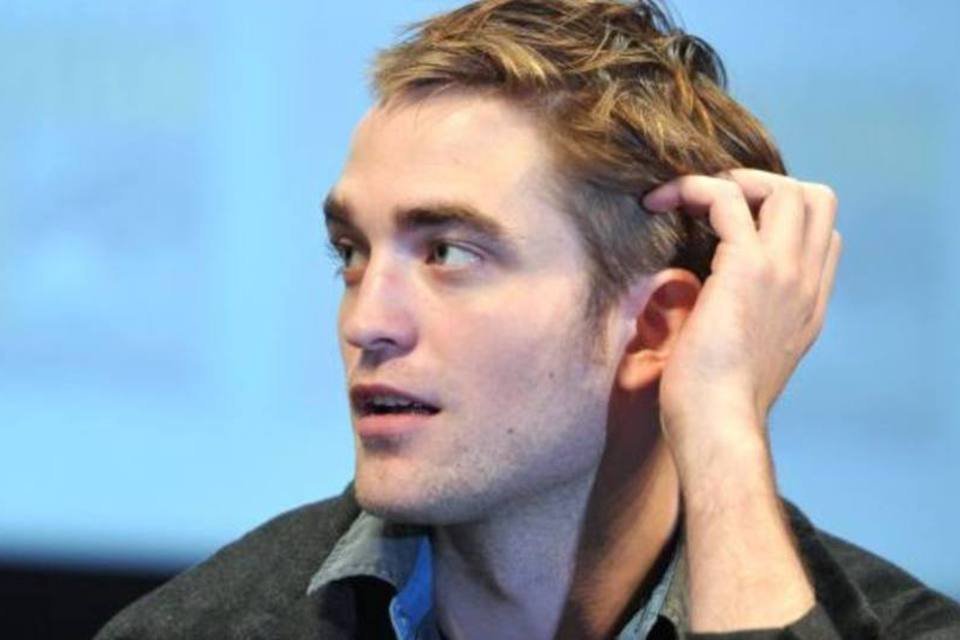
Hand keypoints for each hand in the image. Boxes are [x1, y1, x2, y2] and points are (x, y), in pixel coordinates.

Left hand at [643, 169, 841, 458]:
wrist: (718, 427)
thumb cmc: (715, 403)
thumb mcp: (742, 357)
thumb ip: (742, 320)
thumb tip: (707, 298)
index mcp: (808, 305)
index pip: (824, 235)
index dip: (782, 217)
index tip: (732, 225)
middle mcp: (806, 284)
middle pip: (815, 198)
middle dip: (764, 185)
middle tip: (714, 203)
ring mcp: (784, 273)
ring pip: (783, 188)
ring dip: (730, 180)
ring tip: (685, 198)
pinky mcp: (747, 269)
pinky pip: (728, 198)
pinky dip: (693, 189)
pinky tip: (658, 203)